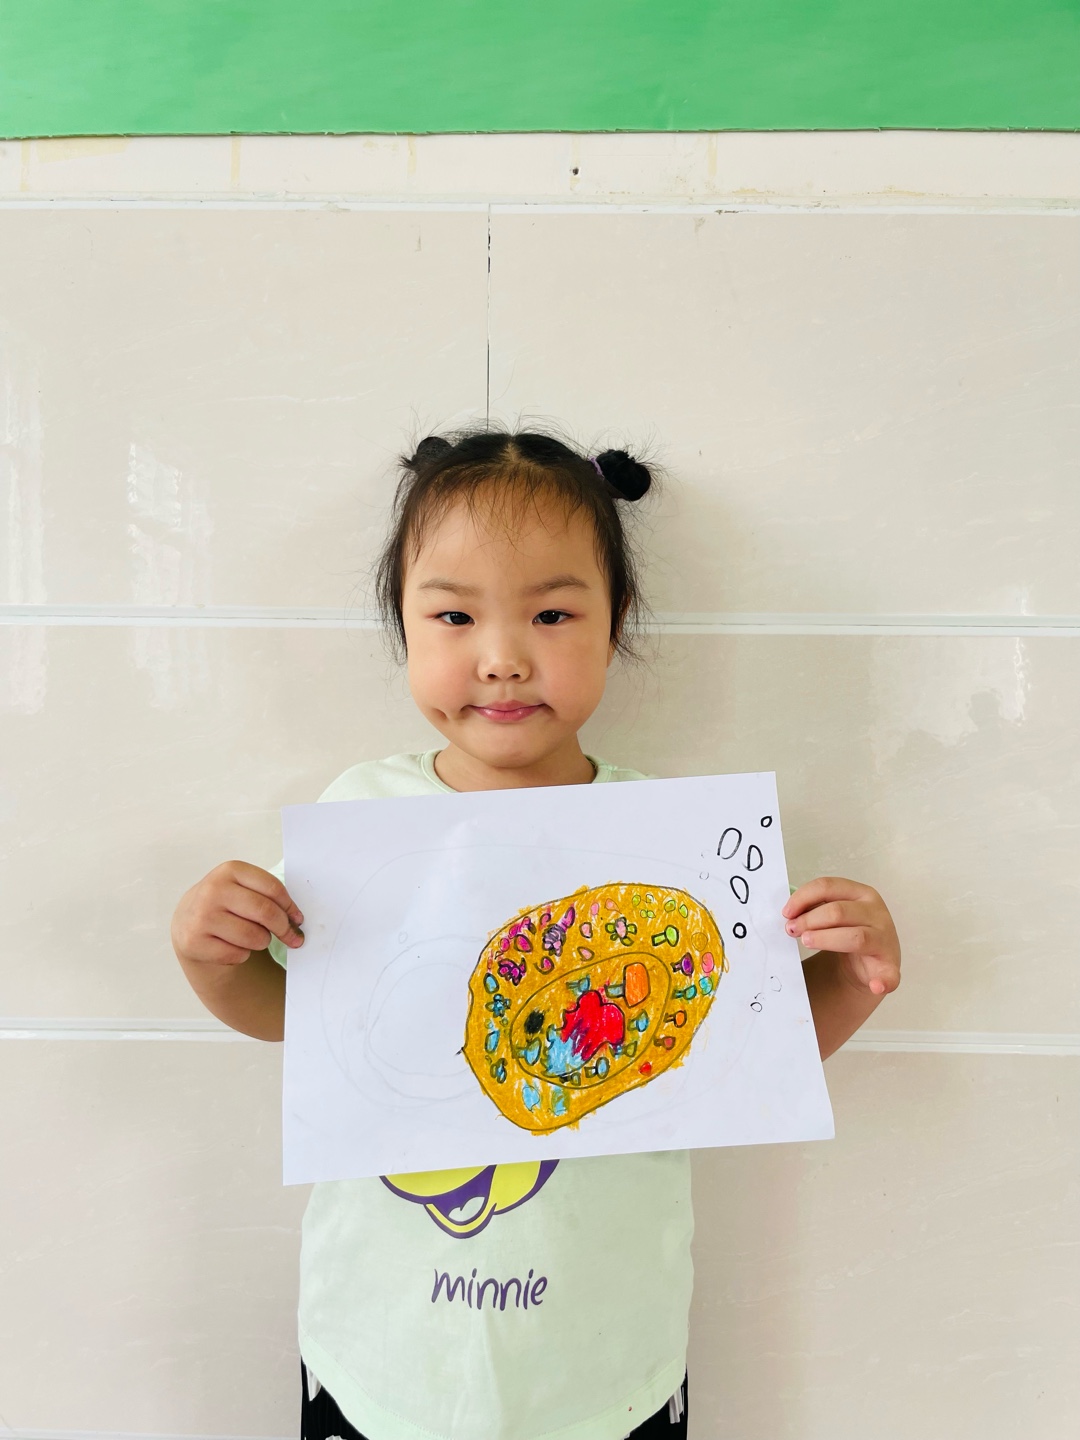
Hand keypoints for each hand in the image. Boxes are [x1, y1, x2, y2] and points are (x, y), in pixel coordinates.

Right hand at [171, 860, 303, 967]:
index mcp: (230, 870)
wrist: (188, 921)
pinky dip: (242, 955)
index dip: (290, 907)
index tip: (298, 919)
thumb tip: (296, 921)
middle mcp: (213, 890)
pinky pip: (237, 955)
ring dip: (262, 942)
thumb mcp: (243, 888)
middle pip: (265, 912)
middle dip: (284, 928)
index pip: (273, 888)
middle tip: (292, 937)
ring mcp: (201, 916)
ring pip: (253, 937)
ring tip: (254, 937)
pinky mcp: (194, 942)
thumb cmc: (226, 904)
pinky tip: (232, 946)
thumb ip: (269, 897)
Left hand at [782, 877, 899, 996]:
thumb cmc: (848, 932)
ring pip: (855, 937)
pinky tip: (875, 986)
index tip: (787, 912)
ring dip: (826, 940)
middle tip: (792, 930)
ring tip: (807, 943)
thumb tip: (789, 913)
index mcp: (861, 894)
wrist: (871, 961)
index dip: (803, 898)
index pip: (828, 887)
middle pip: (838, 911)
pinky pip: (889, 974)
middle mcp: (876, 913)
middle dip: (809, 920)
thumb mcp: (834, 914)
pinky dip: (882, 981)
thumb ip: (815, 910)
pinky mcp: (890, 965)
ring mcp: (885, 939)